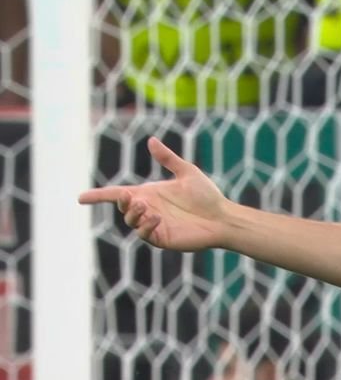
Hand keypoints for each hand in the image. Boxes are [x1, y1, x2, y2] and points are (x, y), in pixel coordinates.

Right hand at [78, 136, 229, 250]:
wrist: (222, 216)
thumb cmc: (207, 195)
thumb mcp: (186, 172)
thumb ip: (168, 158)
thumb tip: (151, 140)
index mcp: (150, 194)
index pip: (118, 195)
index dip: (99, 196)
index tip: (80, 198)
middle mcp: (149, 209)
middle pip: (123, 207)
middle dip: (121, 202)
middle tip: (132, 197)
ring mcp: (154, 225)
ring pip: (131, 221)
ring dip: (134, 214)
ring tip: (147, 207)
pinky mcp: (162, 238)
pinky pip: (145, 234)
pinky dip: (146, 226)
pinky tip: (157, 218)